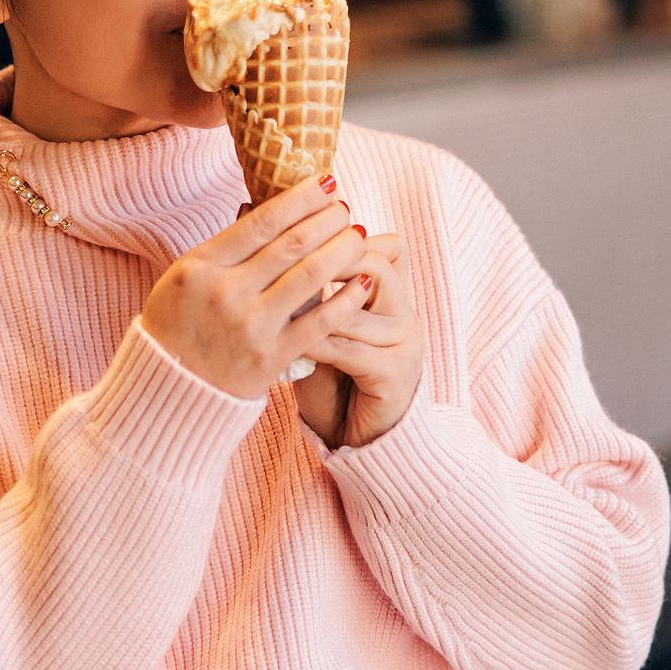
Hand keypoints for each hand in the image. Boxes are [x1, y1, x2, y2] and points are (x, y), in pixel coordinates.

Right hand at [140, 174, 372, 399]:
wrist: (166, 388)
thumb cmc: (177, 326)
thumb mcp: (183, 277)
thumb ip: (224, 248)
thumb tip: (267, 206)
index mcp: (201, 265)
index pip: (262, 220)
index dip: (302, 198)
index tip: (327, 184)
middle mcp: (225, 291)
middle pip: (292, 244)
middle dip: (328, 220)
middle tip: (346, 209)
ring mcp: (250, 326)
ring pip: (311, 276)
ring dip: (343, 250)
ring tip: (358, 237)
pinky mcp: (270, 358)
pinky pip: (320, 321)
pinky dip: (347, 298)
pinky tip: (363, 282)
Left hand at [293, 224, 423, 449]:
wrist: (358, 437)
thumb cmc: (332, 377)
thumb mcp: (319, 325)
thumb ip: (306, 288)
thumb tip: (266, 238)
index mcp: (392, 297)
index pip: (389, 246)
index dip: (347, 236)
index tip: (299, 232)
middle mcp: (404, 313)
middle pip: (377, 264)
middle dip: (331, 259)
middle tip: (287, 261)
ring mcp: (404, 344)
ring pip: (360, 304)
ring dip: (316, 301)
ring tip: (277, 300)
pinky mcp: (395, 375)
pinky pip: (352, 348)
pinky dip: (317, 342)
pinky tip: (289, 343)